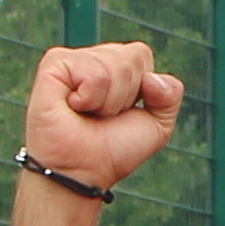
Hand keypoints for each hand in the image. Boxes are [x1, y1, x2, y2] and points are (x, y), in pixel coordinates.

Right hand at [8, 41, 185, 225]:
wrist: (83, 172)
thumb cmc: (113, 149)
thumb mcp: (158, 124)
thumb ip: (171, 94)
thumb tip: (151, 79)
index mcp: (114, 65)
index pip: (142, 54)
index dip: (142, 89)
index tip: (121, 112)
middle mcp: (93, 58)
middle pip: (133, 57)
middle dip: (126, 95)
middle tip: (102, 115)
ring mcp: (72, 60)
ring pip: (116, 64)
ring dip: (109, 101)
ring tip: (87, 113)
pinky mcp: (53, 64)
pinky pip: (93, 72)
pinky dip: (91, 97)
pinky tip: (73, 107)